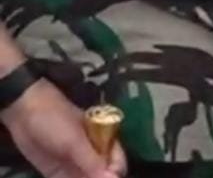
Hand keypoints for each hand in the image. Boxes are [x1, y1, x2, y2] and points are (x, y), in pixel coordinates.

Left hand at [1, 80, 125, 176]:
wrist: (24, 112)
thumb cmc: (56, 119)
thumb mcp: (74, 141)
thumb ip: (91, 161)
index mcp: (103, 141)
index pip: (117, 163)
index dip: (114, 174)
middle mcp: (92, 155)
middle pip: (102, 175)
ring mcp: (74, 165)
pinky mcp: (57, 173)